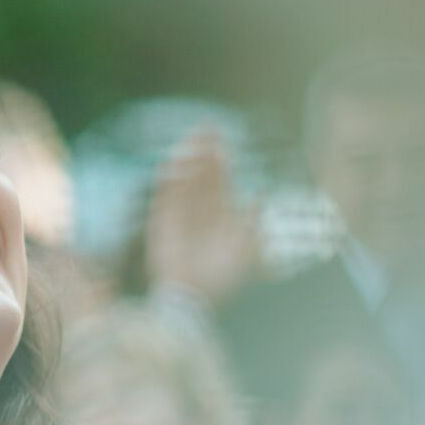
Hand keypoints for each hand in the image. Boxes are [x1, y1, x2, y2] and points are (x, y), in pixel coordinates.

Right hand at [145, 128, 261, 307]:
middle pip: (201, 174)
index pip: (220, 179)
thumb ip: (252, 220)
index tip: (219, 136)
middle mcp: (201, 211)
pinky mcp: (162, 224)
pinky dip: (166, 182)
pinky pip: (164, 197)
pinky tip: (169, 165)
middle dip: (202, 151)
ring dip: (185, 161)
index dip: (220, 158)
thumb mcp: (246, 248)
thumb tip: (262, 192)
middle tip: (203, 127)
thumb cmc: (223, 277)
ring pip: (183, 181)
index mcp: (221, 214)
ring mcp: (180, 216)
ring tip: (188, 141)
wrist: (193, 297)